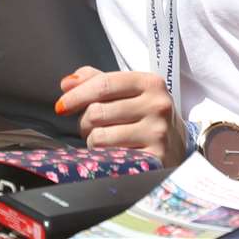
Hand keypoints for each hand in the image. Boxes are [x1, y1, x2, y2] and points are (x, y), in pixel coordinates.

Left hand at [54, 66, 185, 163]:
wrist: (178, 145)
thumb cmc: (144, 114)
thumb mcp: (128, 91)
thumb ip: (96, 80)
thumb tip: (67, 83)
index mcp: (150, 82)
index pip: (103, 84)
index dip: (77, 95)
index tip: (61, 105)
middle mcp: (157, 105)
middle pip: (97, 111)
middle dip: (84, 121)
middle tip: (89, 126)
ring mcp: (158, 132)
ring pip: (100, 136)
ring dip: (91, 140)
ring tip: (102, 139)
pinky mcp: (155, 158)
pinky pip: (110, 156)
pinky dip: (102, 155)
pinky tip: (110, 152)